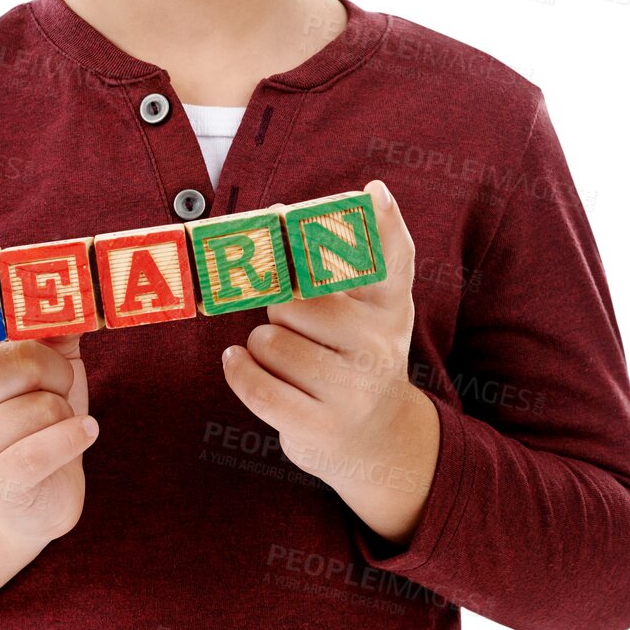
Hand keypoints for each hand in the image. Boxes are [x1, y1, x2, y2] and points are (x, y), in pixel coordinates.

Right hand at [0, 277, 98, 550]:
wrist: (36, 496)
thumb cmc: (40, 417)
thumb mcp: (48, 363)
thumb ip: (52, 320)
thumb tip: (73, 282)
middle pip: (24, 361)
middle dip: (58, 375)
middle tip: (53, 393)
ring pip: (45, 405)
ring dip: (67, 414)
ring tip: (53, 427)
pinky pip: (46, 446)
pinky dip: (75, 437)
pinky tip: (83, 434)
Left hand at [220, 180, 439, 546]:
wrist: (375, 437)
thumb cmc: (355, 351)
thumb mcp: (369, 304)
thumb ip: (346, 255)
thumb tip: (301, 204)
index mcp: (390, 307)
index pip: (392, 260)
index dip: (382, 224)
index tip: (372, 192)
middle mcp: (380, 346)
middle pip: (294, 300)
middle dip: (280, 307)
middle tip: (296, 323)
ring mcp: (353, 391)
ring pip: (269, 341)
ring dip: (260, 344)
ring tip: (282, 354)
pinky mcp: (319, 426)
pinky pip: (257, 385)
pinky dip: (238, 369)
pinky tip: (239, 362)